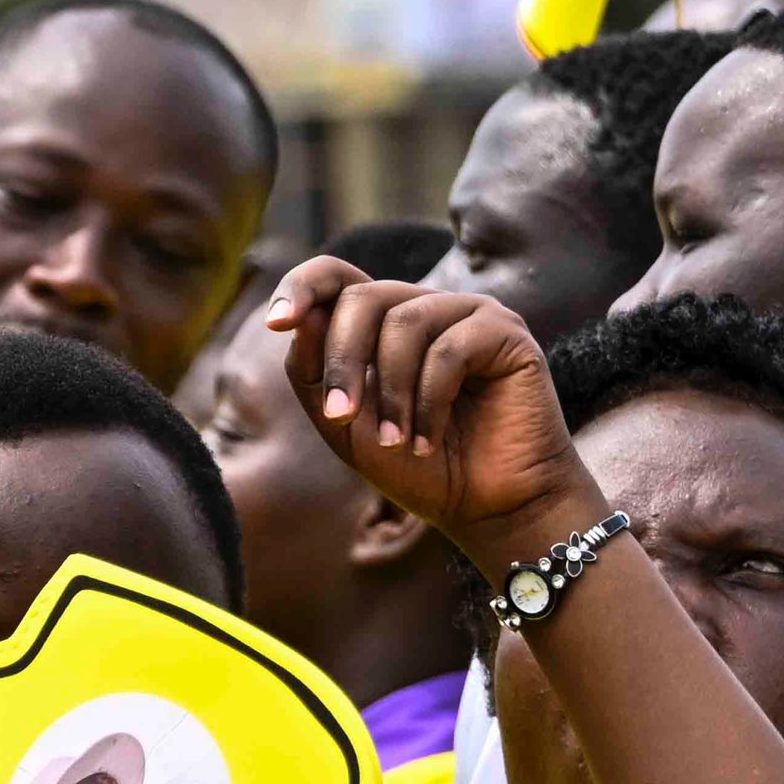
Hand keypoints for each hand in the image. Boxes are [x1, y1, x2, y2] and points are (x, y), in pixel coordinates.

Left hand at [267, 258, 599, 571]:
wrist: (483, 507)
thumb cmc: (413, 465)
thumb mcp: (343, 422)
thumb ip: (315, 370)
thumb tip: (299, 316)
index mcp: (381, 321)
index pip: (335, 276)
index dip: (301, 287)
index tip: (276, 324)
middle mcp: (424, 306)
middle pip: (361, 298)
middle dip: (343, 360)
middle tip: (341, 415)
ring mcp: (467, 314)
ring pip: (404, 322)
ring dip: (391, 391)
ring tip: (397, 439)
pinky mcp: (506, 334)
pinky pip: (451, 348)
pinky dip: (430, 399)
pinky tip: (429, 439)